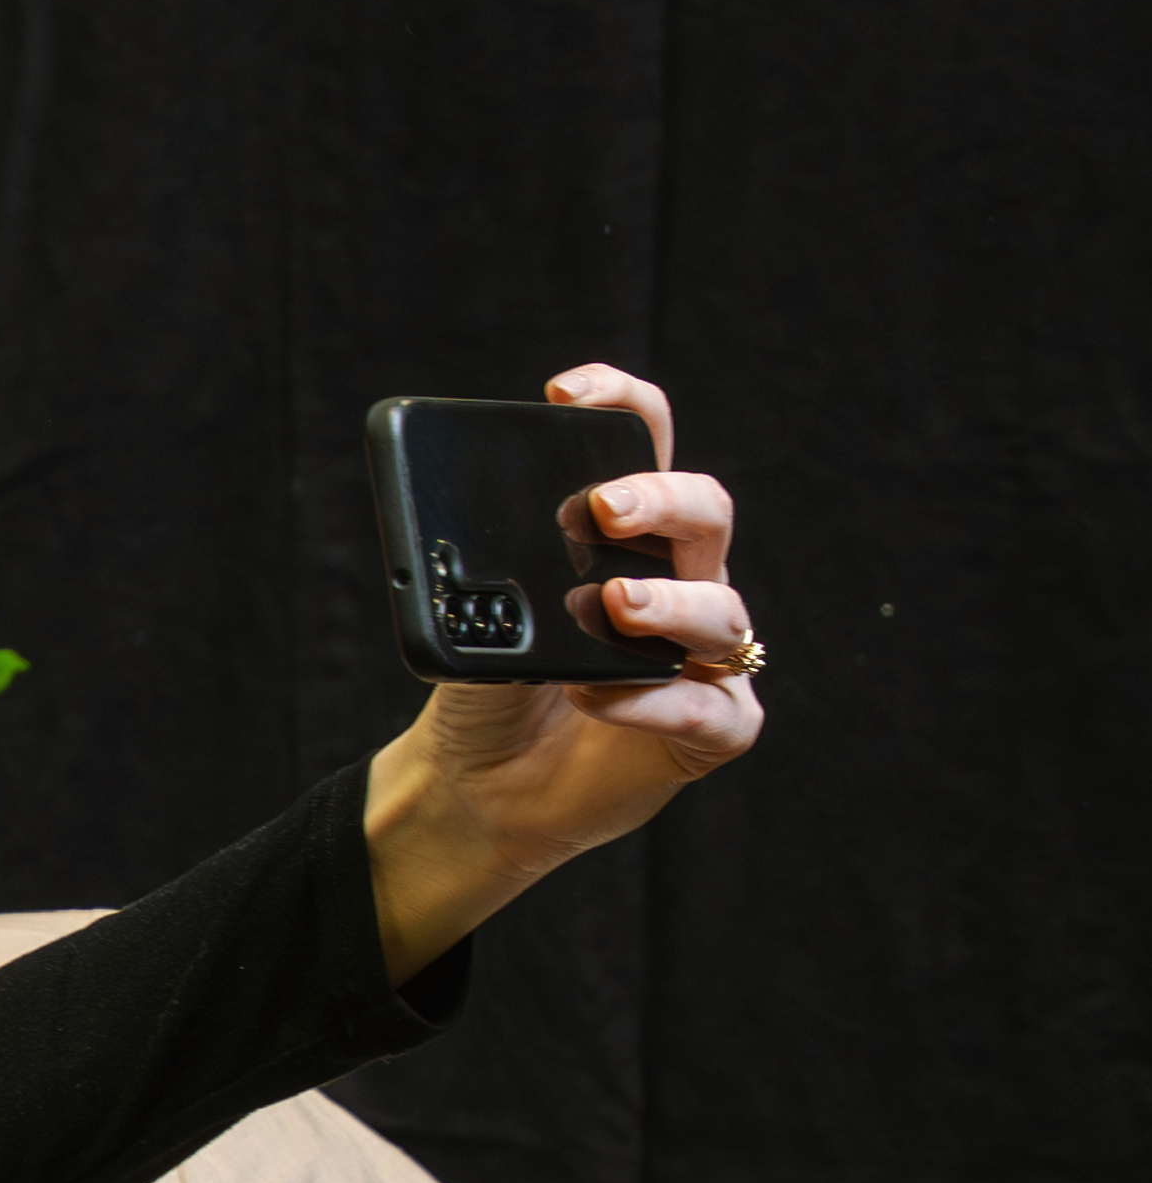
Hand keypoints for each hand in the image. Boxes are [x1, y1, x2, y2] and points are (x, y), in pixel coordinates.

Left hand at [360, 361, 765, 974]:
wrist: (475, 789)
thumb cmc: (485, 693)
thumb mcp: (470, 622)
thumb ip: (480, 579)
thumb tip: (461, 546)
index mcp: (622, 540)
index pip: (643, 445)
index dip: (621, 405)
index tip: (565, 393)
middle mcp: (675, 583)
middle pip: (705, 511)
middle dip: (662, 497)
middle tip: (604, 507)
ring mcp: (700, 656)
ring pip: (721, 610)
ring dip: (668, 602)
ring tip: (612, 606)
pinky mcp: (708, 728)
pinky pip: (708, 707)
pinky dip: (653, 700)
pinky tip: (595, 697)